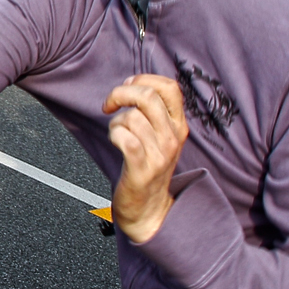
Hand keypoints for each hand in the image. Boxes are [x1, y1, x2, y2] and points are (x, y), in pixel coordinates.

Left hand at [104, 74, 188, 242]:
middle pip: (148, 96)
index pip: (170, 87)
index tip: (128, 86)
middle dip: (121, 93)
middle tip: (110, 104)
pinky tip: (115, 141)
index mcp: (178, 126)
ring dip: (116, 121)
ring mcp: (160, 154)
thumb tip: (132, 84)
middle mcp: (172, 138)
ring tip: (117, 132)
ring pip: (133, 117)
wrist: (149, 209)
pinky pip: (126, 139)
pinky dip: (114, 135)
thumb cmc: (148, 168)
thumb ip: (153, 111)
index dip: (144, 79)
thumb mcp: (160, 136)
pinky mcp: (142, 169)